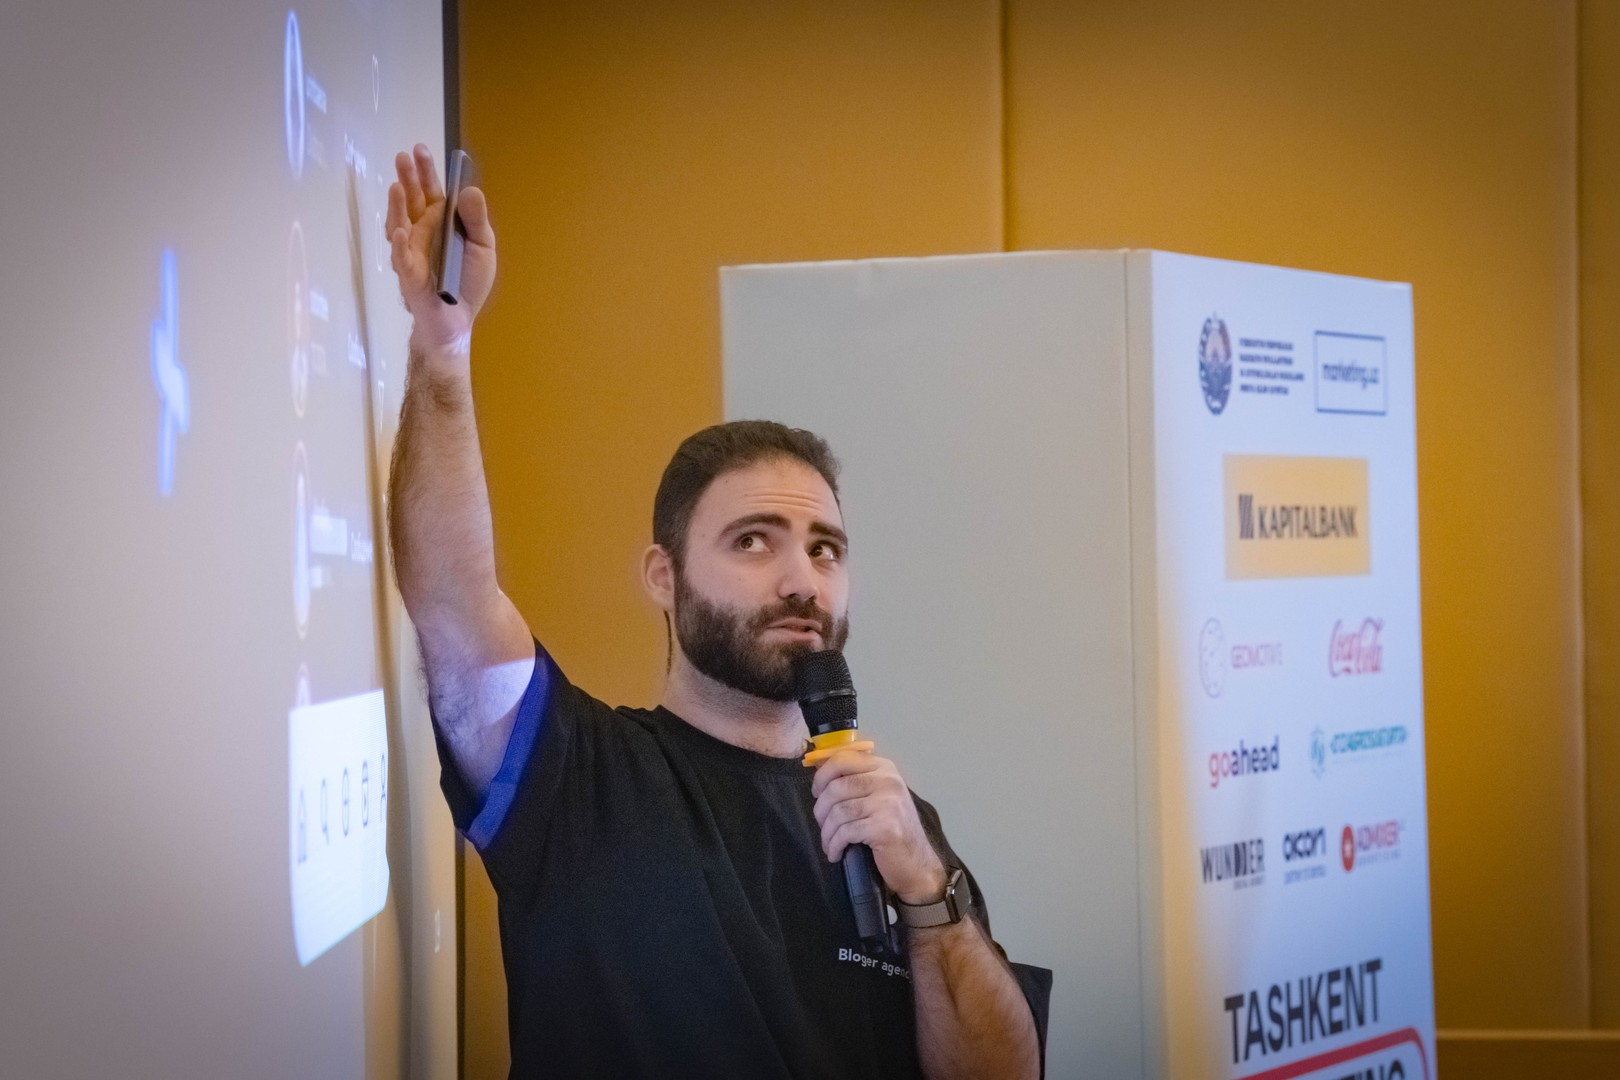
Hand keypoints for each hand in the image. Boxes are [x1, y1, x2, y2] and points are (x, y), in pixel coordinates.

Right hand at [385, 143, 496, 355]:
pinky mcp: (409, 275)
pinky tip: (399, 232)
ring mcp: (411, 251)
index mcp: (440, 222)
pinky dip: (399, 246)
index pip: (431, 190)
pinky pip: (402, 259)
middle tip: (402, 157)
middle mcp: (422, 232)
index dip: (425, 171)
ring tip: (397, 187)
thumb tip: (470, 190)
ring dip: (397, 206)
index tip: (420, 149)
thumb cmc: (468, 282)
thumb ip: (476, 221)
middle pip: (411, 201)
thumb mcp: (482, 247)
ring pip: (400, 224)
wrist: (457, 320)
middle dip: (407, 179)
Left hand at [811, 749, 947, 904]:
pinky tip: (835, 853)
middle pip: (836, 787)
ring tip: (828, 843)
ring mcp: (888, 803)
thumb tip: (820, 777)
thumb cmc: (892, 830)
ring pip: (839, 811)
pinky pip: (846, 832)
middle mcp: (888, 781)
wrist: (916, 864)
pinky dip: (834, 845)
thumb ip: (857, 782)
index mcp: (885, 768)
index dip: (822, 775)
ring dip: (827, 832)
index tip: (817, 793)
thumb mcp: (879, 797)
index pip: (843, 758)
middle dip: (821, 810)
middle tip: (823, 825)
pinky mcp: (884, 827)